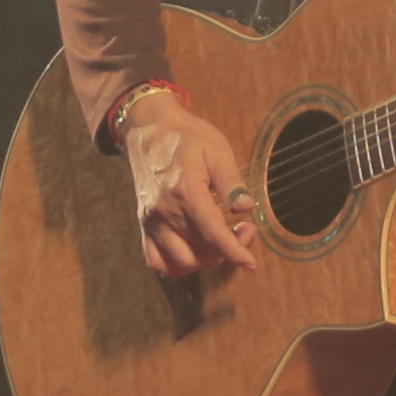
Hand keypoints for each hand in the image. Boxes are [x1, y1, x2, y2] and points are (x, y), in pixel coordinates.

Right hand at [125, 91, 252, 281]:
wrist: (149, 129)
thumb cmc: (186, 137)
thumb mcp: (216, 150)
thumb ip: (231, 182)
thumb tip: (246, 207)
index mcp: (185, 191)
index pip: (212, 233)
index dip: (234, 251)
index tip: (250, 262)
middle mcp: (165, 212)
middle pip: (200, 250)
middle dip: (227, 249)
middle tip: (244, 229)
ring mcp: (152, 220)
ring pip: (179, 261)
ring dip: (204, 260)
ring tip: (220, 241)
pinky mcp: (144, 224)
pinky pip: (156, 260)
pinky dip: (176, 265)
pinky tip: (194, 253)